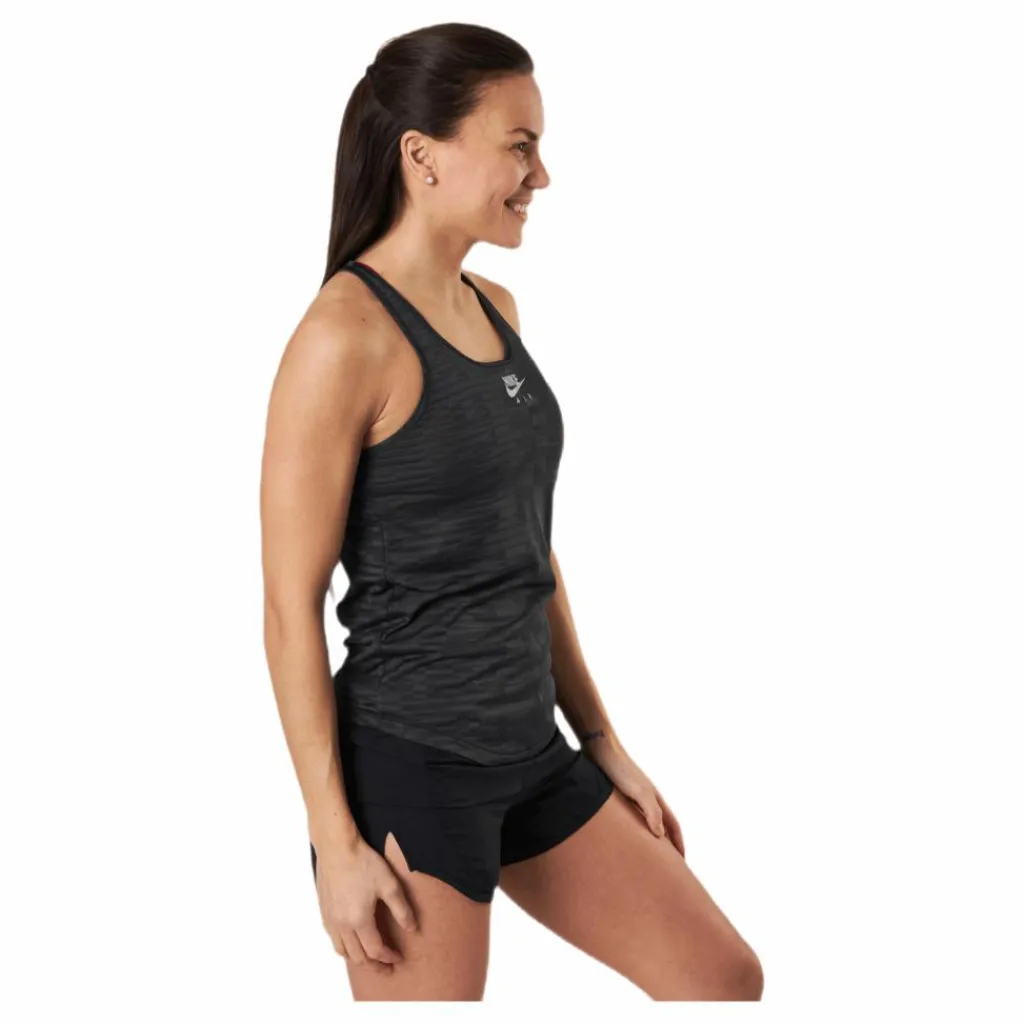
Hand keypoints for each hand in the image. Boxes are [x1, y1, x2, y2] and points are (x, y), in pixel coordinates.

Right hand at [313, 835, 418, 971]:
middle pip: (358, 957)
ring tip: (371, 959)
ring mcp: (330, 920)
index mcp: (359, 920)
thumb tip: (412, 929)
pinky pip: (334, 940)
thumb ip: (401, 909)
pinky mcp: (324, 912)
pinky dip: (345, 948)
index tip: (398, 957)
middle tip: (387, 967)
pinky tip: (353, 941)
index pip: (376, 950)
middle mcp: (342, 925)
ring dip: (358, 960)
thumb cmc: (363, 863)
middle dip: (375, 965)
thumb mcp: (389, 884)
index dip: (389, 957)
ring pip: (343, 952)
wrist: (337, 848)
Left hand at [583, 736, 685, 857]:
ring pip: (645, 822)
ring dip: (649, 838)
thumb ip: (652, 812)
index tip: (682, 864)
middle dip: (667, 844)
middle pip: (662, 825)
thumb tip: (661, 836)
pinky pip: (630, 818)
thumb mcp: (639, 792)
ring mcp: (632, 796)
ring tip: (646, 856)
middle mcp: (646, 798)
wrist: (600, 747)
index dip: (679, 844)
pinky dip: (632, 830)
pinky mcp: (617, 795)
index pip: (673, 825)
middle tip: (666, 865)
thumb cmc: (620, 769)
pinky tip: (623, 837)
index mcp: (655, 798)